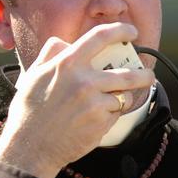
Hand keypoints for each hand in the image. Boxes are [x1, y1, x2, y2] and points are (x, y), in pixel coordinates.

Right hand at [0, 23, 155, 177]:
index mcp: (67, 64)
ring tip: (114, 102)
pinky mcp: (101, 122)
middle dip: (144, 75)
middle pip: (128, 73)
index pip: (101, 37)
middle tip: (148, 76)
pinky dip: (110, 115)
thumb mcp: (34, 75)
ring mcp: (95, 102)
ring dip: (122, 98)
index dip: (121, 31)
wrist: (30, 147)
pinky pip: (116, 114)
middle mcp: (85, 81)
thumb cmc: (30, 111)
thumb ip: (51, 54)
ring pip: (124, 95)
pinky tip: (94, 120)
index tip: (132, 32)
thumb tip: (64, 42)